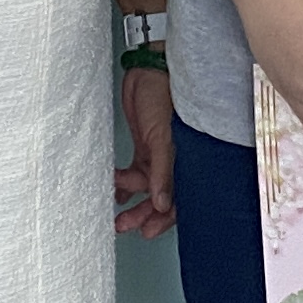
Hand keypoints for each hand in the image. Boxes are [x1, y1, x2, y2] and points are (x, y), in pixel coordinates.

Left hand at [115, 66, 177, 235]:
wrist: (149, 70)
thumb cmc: (166, 95)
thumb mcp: (163, 137)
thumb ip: (163, 171)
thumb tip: (163, 204)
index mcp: (188, 161)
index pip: (180, 199)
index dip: (165, 219)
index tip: (148, 232)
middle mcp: (174, 162)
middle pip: (160, 198)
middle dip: (143, 214)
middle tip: (125, 225)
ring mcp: (158, 155)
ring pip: (145, 188)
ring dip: (131, 201)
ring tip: (115, 212)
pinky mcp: (144, 146)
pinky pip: (134, 172)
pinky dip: (124, 183)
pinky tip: (115, 191)